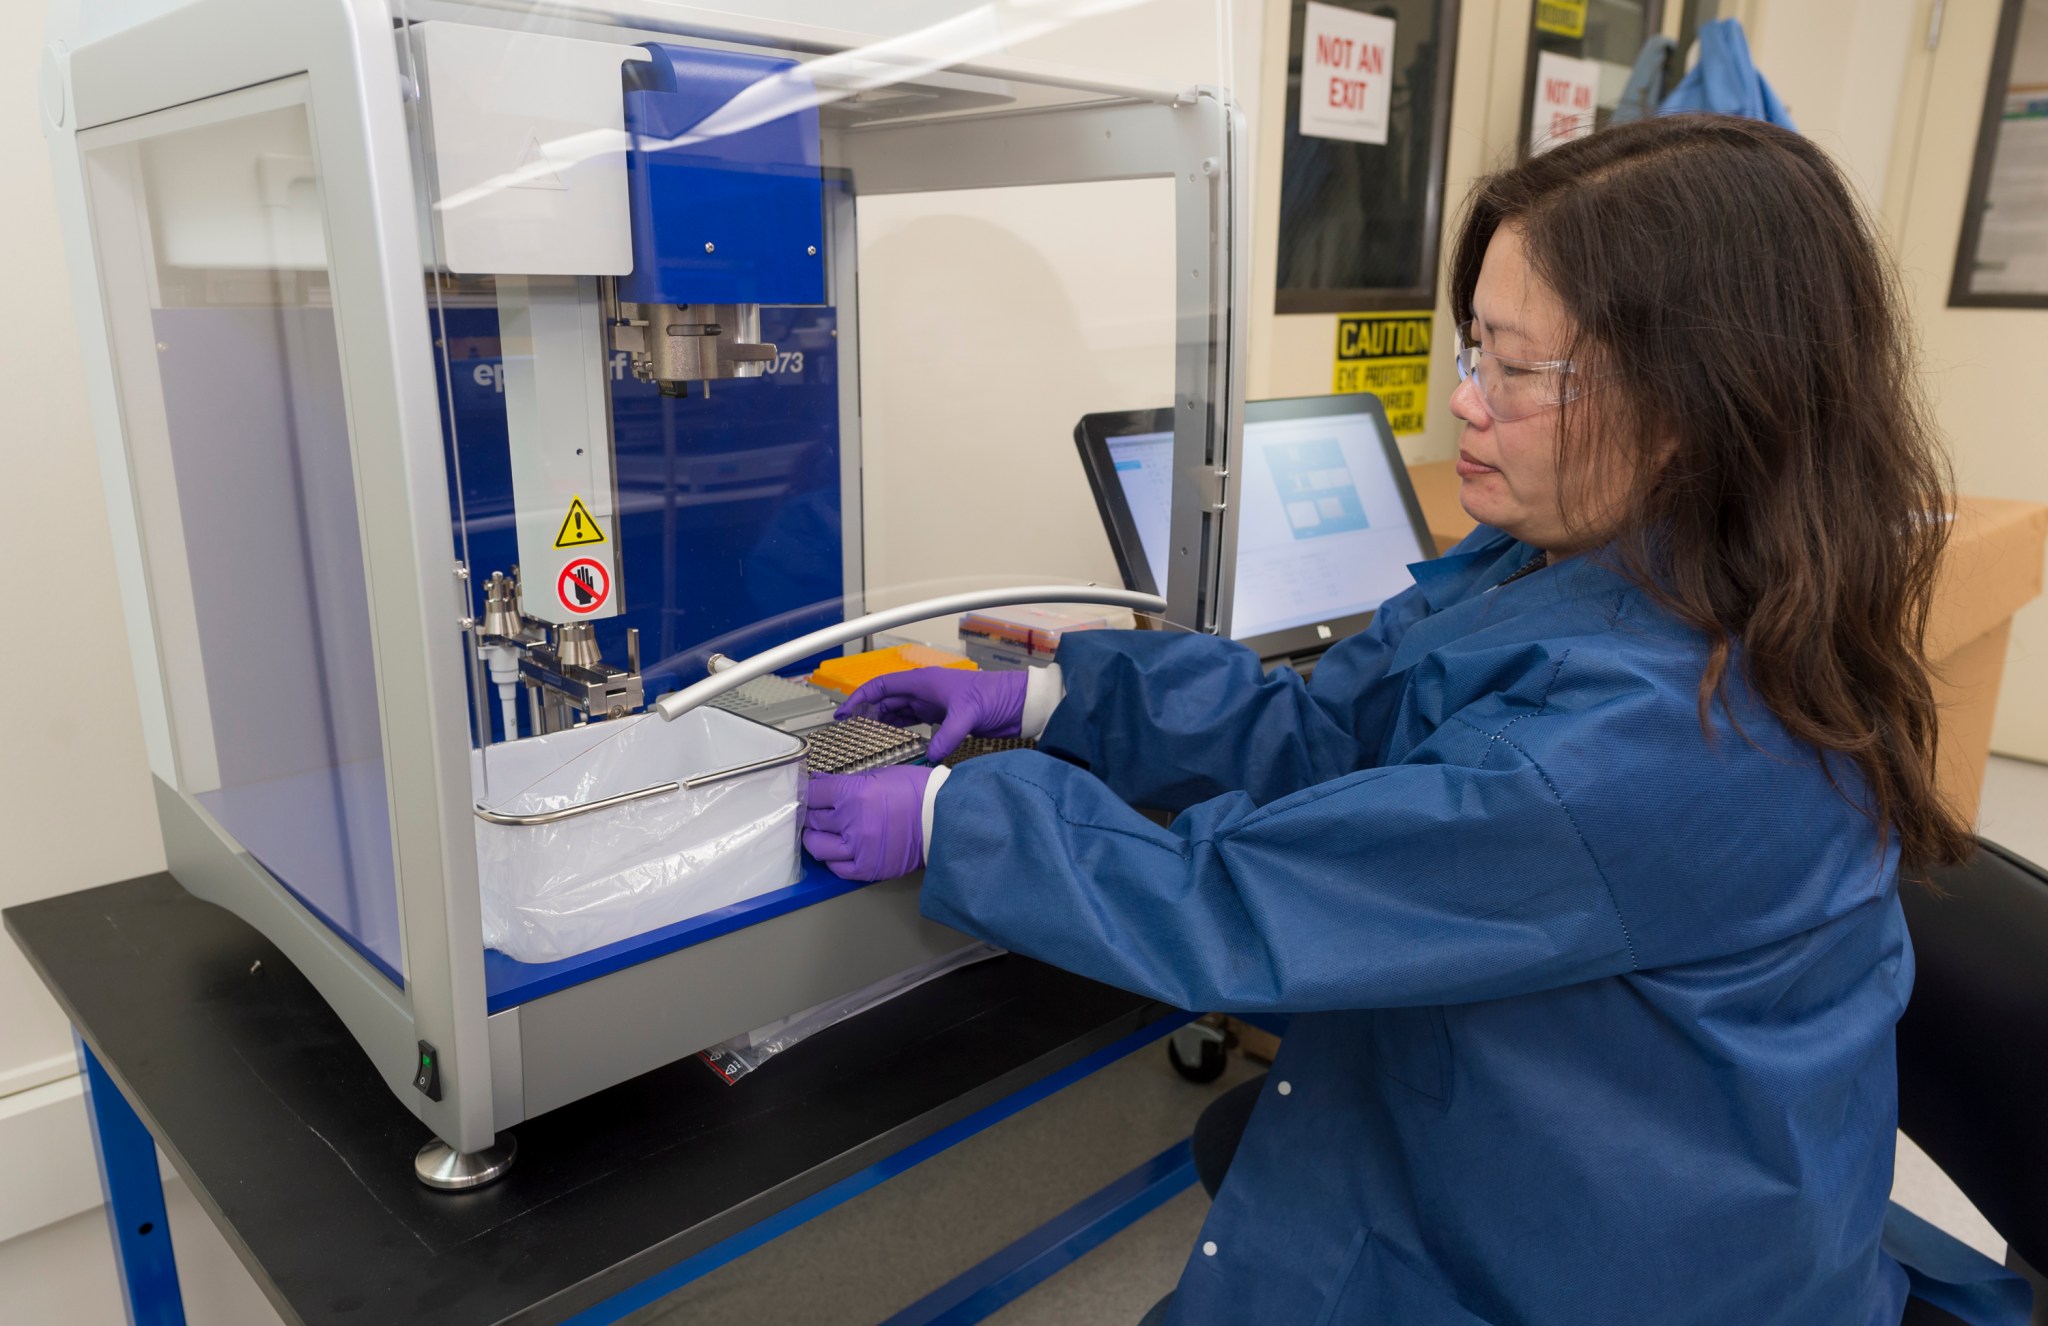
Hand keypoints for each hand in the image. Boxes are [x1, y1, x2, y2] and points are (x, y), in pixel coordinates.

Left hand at [803, 766, 932, 880]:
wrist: (944, 818)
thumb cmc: (916, 792)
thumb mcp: (879, 775)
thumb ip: (847, 783)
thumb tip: (821, 786)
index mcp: (854, 793)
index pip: (813, 794)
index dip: (807, 792)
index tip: (807, 793)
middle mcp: (851, 822)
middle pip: (813, 819)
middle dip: (813, 814)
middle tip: (818, 811)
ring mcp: (858, 848)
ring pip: (817, 845)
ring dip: (817, 837)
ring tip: (825, 832)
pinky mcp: (867, 868)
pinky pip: (836, 867)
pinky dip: (833, 858)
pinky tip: (839, 849)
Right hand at [836, 667, 1026, 762]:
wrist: (1018, 703)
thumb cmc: (995, 696)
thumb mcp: (969, 713)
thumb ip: (948, 734)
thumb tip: (931, 754)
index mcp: (924, 682)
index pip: (882, 686)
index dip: (860, 698)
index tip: (843, 714)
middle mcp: (924, 691)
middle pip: (886, 701)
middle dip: (867, 716)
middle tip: (852, 735)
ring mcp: (932, 705)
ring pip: (898, 714)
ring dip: (883, 726)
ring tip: (867, 743)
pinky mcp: (942, 719)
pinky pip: (913, 725)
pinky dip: (902, 734)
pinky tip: (893, 745)